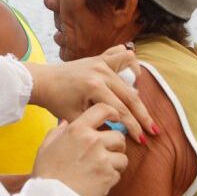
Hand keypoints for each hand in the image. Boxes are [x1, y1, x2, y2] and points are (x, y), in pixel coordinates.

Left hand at [24, 45, 156, 144]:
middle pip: (130, 96)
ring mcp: (101, 62)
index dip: (133, 128)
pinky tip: (133, 77)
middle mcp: (101, 72)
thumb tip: (120, 131)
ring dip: (138, 92)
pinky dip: (130, 64)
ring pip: (130, 76)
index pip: (121, 111)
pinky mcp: (99, 58)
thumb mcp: (75, 117)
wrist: (42, 81)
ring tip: (142, 107)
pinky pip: (120, 55)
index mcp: (94, 87)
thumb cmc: (56, 101)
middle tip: (153, 130)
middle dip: (143, 116)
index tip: (142, 140)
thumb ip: (98, 123)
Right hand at [32, 103, 127, 195]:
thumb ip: (57, 132)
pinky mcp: (109, 176)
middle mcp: (93, 141)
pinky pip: (118, 173)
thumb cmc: (46, 172)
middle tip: (108, 152)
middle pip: (119, 135)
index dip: (112, 113)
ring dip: (116, 162)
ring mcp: (103, 159)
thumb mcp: (46, 146)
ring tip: (103, 169)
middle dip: (116, 144)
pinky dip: (112, 177)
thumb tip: (65, 123)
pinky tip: (99, 180)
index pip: (103, 110)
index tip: (115, 119)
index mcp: (77, 130)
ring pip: (123, 156)